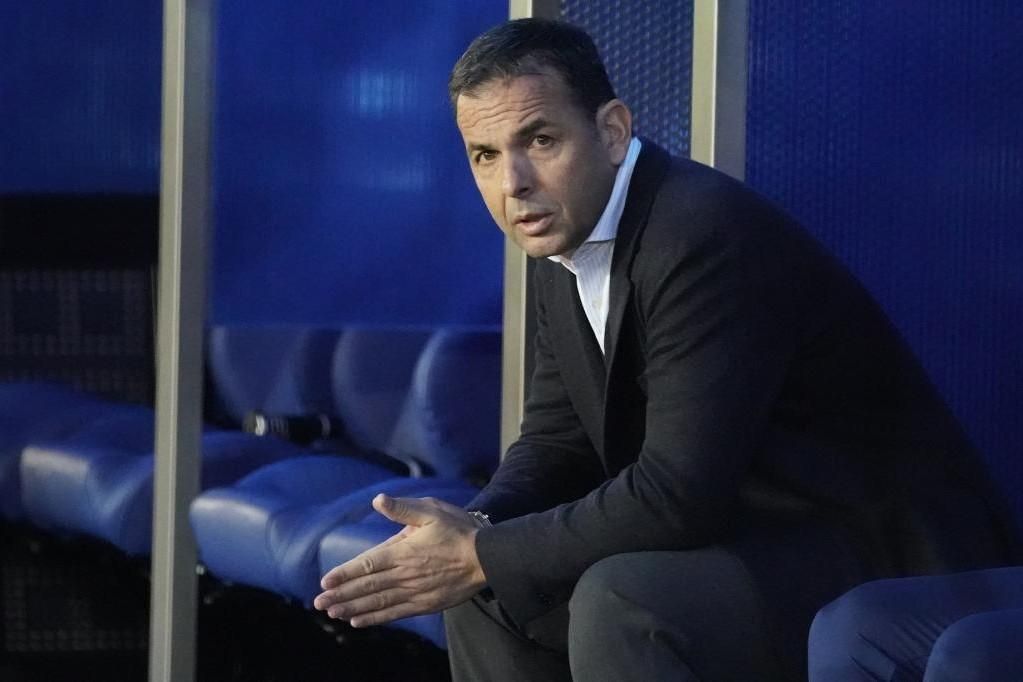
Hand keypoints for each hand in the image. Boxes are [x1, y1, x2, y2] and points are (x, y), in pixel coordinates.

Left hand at [312, 493, 486, 627]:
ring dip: (353, 608)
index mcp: (403, 551)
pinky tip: (358, 621)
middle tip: (319, 603)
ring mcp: (415, 592)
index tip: (325, 582)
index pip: (367, 564)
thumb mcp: (431, 510)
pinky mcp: (425, 604)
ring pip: (378, 602)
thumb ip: (402, 509)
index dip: (344, 574)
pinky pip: (395, 613)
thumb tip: (377, 500)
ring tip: (333, 612)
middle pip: (367, 587)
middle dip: (341, 595)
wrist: (487, 557)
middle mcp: (405, 574)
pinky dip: (375, 618)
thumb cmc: (458, 529)